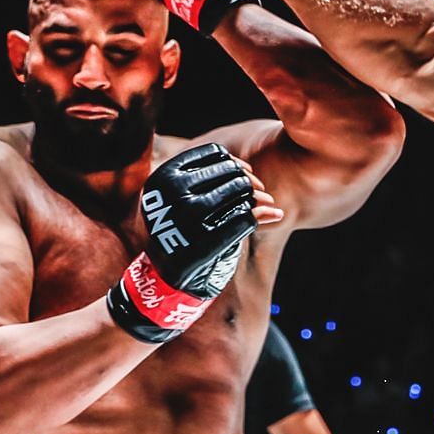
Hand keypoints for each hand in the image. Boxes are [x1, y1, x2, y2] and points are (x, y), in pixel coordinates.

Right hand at [106, 143, 282, 342]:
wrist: (162, 279)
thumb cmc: (179, 233)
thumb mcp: (184, 202)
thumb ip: (216, 183)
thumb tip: (256, 179)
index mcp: (164, 177)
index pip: (213, 154)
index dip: (235, 163)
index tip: (245, 176)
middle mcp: (173, 195)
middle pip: (231, 172)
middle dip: (250, 183)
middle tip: (261, 195)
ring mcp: (187, 218)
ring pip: (240, 192)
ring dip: (259, 198)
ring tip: (267, 205)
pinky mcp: (202, 243)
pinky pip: (244, 219)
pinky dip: (260, 216)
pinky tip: (270, 216)